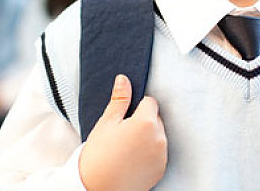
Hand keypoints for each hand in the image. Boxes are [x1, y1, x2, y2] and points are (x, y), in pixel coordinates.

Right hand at [78, 74, 167, 190]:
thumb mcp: (107, 122)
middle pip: (156, 119)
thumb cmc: (99, 154)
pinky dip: (149, 152)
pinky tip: (132, 158)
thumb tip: (124, 80)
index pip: (150, 102)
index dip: (136, 106)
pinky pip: (158, 152)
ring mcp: (162, 155)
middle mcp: (159, 138)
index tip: (125, 117)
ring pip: (158, 135)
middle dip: (143, 121)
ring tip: (126, 148)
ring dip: (147, 137)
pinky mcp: (161, 168)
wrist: (97, 187)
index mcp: (146, 122)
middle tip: (123, 133)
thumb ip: (120, 99)